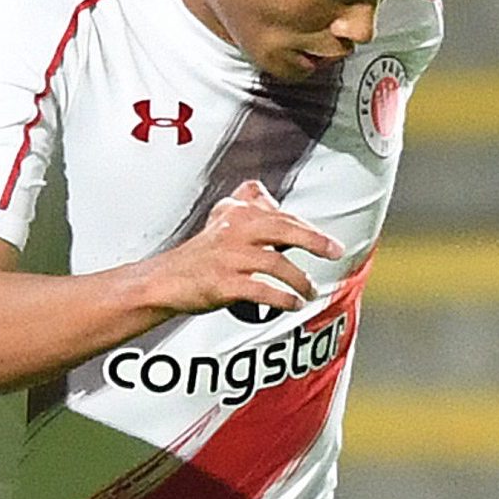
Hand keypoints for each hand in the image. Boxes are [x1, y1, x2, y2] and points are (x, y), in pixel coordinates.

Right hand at [137, 180, 343, 316]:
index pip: (281, 216)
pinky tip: (293, 304)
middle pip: (282, 229)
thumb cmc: (199, 255)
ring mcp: (227, 258)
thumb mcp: (221, 220)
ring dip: (300, 280)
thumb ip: (245, 204)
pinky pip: (260, 290)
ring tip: (311, 291)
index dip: (310, 229)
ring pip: (275, 263)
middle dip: (313, 241)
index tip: (332, 244)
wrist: (164, 281)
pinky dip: (282, 298)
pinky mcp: (222, 284)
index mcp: (236, 214)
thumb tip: (267, 194)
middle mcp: (233, 231)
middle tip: (334, 253)